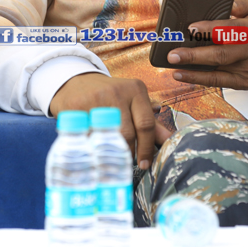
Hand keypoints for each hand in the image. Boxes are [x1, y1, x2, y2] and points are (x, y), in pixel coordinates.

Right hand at [48, 72, 172, 169]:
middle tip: (128, 165)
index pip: (146, 124)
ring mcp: (97, 97)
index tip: (146, 164)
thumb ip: (151, 122)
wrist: (77, 81)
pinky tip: (93, 151)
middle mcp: (119, 91)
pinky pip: (88, 134)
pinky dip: (92, 146)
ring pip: (108, 135)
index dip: (147, 147)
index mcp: (136, 90)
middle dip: (129, 153)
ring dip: (111, 151)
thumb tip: (170, 139)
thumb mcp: (132, 103)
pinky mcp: (78, 105)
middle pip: (128, 132)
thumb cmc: (111, 96)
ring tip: (112, 160)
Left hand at [167, 0, 247, 89]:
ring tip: (174, 67)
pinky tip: (184, 75)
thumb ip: (240, 3)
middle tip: (174, 54)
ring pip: (218, 72)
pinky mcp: (245, 82)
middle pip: (223, 54)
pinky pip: (220, 82)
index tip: (191, 28)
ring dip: (194, 71)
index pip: (233, 29)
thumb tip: (225, 4)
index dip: (211, 29)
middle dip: (195, 55)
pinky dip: (200, 79)